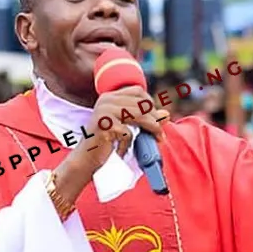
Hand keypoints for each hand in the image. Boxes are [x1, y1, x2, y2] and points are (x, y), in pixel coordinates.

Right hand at [53, 86, 168, 202]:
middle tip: (159, 136)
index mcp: (110, 97)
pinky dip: (129, 143)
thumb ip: (145, 119)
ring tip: (152, 141)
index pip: (138, 91)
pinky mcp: (103, 125)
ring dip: (150, 130)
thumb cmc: (107, 144)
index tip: (156, 120)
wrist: (85, 160)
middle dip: (155, 121)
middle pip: (142, 104)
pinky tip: (122, 150)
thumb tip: (167, 114)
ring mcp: (104, 111)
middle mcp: (106, 100)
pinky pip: (128, 132)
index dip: (151, 104)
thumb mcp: (128, 128)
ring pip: (139, 115)